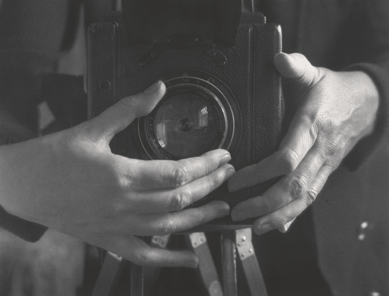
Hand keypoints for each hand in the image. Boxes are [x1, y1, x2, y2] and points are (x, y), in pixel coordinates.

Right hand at [0, 81, 233, 266]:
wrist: (21, 185)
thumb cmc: (53, 156)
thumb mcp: (92, 127)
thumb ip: (129, 109)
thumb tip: (157, 88)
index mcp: (121, 174)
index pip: (177, 172)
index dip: (205, 164)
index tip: (222, 156)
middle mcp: (123, 204)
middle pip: (179, 199)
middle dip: (210, 186)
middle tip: (228, 175)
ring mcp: (117, 227)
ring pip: (169, 227)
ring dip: (200, 218)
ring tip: (222, 208)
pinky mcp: (108, 241)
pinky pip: (144, 256)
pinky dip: (169, 258)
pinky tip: (191, 257)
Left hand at [228, 52, 378, 234]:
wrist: (367, 103)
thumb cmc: (333, 90)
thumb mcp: (314, 73)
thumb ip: (296, 66)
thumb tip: (278, 58)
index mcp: (312, 126)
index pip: (287, 158)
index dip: (261, 173)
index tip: (236, 180)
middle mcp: (320, 151)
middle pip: (294, 186)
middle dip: (264, 203)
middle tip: (237, 212)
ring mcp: (325, 165)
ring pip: (304, 198)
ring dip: (279, 215)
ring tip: (254, 227)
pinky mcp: (326, 172)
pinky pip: (311, 197)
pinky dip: (294, 214)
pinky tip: (278, 226)